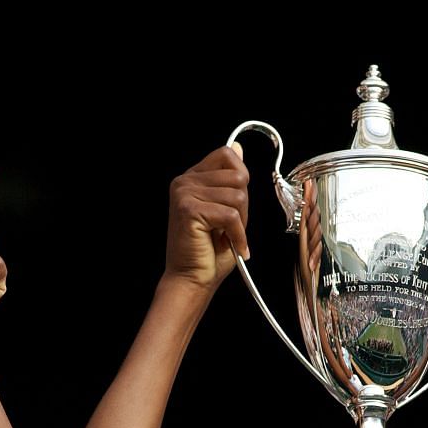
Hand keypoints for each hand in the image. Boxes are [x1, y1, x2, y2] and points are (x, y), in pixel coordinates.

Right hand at [163, 145, 249, 291]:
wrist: (192, 280)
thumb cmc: (208, 251)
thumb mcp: (228, 208)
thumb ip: (232, 180)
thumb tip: (238, 147)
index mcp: (192, 178)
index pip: (227, 154)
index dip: (240, 179)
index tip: (235, 204)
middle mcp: (184, 181)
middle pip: (237, 175)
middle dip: (242, 205)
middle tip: (229, 226)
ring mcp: (184, 193)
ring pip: (237, 195)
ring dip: (240, 221)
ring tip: (225, 235)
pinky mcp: (189, 209)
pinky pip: (230, 215)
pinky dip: (238, 234)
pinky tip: (230, 244)